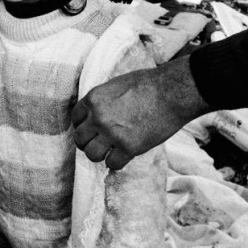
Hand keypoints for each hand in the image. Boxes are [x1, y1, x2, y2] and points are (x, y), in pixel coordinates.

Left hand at [71, 55, 210, 169]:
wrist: (172, 92)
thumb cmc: (148, 84)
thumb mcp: (117, 85)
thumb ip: (103, 101)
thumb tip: (97, 113)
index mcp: (94, 99)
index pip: (75, 118)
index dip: (82, 125)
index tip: (90, 129)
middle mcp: (98, 118)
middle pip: (80, 139)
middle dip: (88, 142)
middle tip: (99, 143)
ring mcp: (112, 134)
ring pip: (92, 154)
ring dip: (99, 154)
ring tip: (109, 151)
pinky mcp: (129, 147)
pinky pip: (112, 163)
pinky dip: (116, 162)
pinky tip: (123, 156)